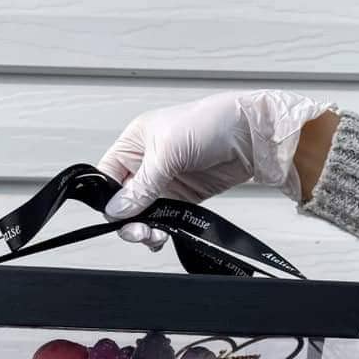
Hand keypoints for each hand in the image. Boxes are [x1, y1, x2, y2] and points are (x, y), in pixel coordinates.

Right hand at [97, 90, 334, 249]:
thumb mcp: (168, 151)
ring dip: (144, 228)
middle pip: (123, 201)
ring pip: (142, 214)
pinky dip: (161, 230)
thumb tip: (117, 209)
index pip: (107, 176)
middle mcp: (146, 164)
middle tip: (139, 231)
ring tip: (154, 235)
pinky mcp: (183, 198)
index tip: (117, 215)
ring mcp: (165, 182)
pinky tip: (162, 235)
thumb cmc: (211, 124)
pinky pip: (163, 219)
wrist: (251, 135)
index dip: (108, 198)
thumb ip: (142, 184)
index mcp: (134, 144)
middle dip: (127, 219)